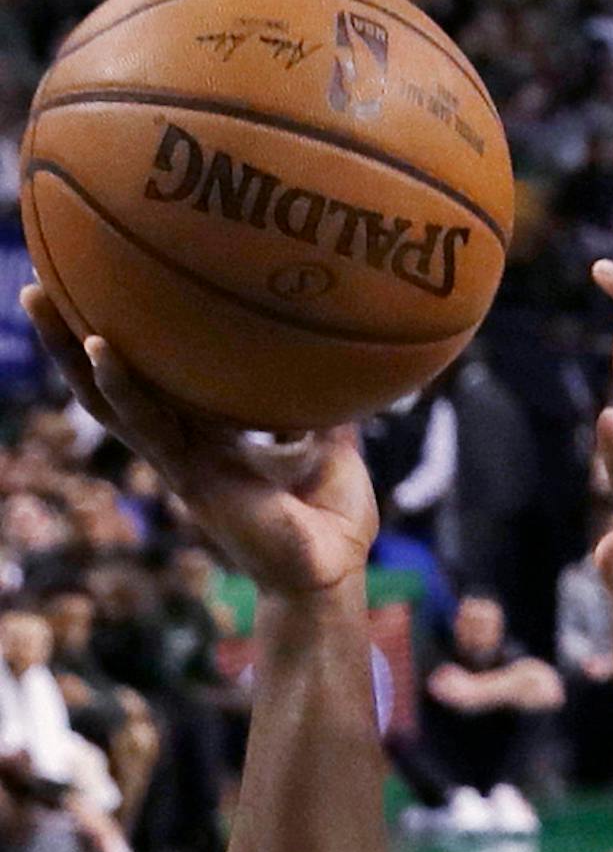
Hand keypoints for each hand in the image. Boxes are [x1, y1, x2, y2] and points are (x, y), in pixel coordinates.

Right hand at [22, 286, 374, 598]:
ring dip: (68, 351)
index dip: (132, 334)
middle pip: (114, 379)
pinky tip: (99, 348)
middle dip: (72, 332)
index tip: (107, 278)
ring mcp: (179, 459)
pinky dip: (122, 387)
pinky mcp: (186, 477)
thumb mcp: (332, 440)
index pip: (158, 374)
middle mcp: (185, 440)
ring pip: (107, 399)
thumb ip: (323, 397)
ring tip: (37, 297)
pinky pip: (144, 424)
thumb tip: (336, 343)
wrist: (333, 573)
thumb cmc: (333, 516)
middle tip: (39, 277)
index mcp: (213, 430)